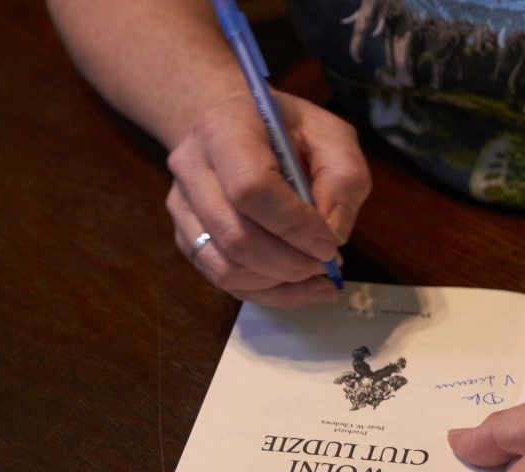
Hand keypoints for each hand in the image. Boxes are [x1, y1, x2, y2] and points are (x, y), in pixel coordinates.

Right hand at [166, 90, 370, 306]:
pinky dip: (267, 292)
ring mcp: (182, 205)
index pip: (251, 188)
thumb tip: (332, 235)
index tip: (329, 243)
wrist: (239, 126)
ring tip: (317, 274)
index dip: (294, 226)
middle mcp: (191, 166)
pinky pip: (224, 279)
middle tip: (328, 264)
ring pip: (227, 267)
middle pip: (236, 236)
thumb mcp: (333, 137)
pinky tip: (299, 286)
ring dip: (280, 282)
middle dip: (291, 262)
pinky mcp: (185, 236)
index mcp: (225, 129)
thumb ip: (343, 179)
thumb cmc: (290, 131)